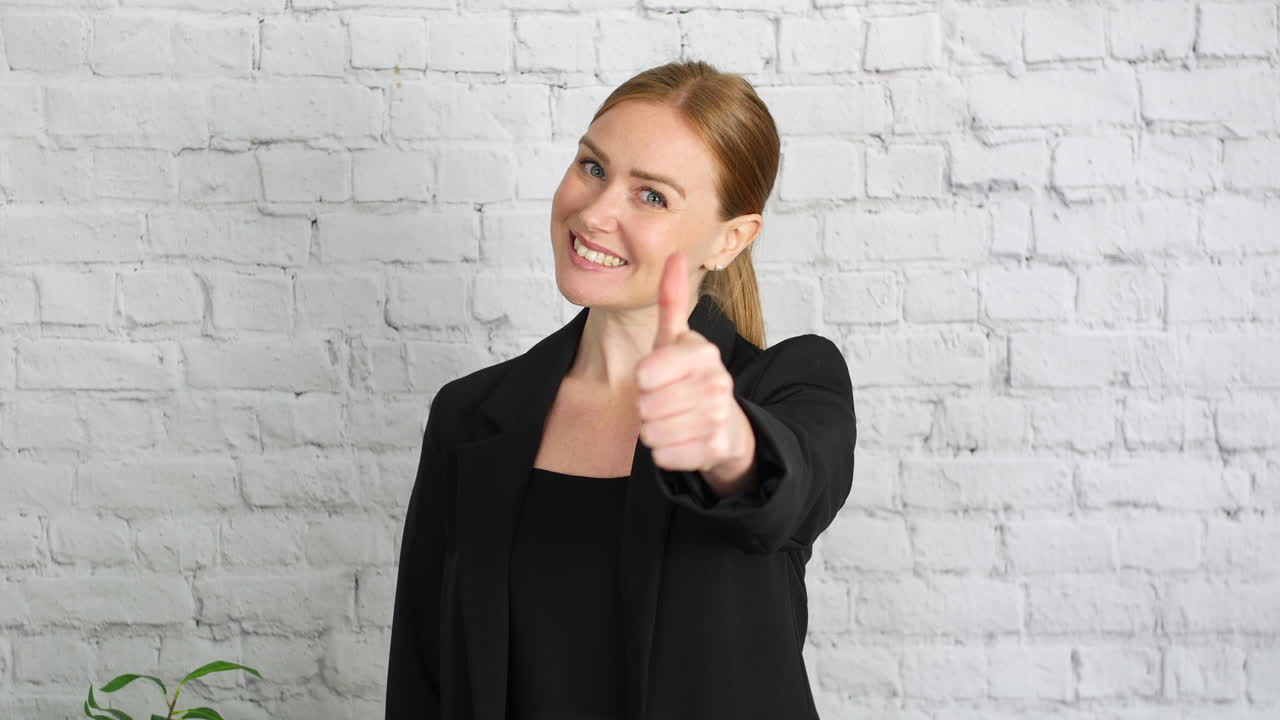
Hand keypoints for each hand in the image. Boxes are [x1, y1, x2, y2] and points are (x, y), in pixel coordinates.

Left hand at [634, 251, 751, 477]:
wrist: (726, 427)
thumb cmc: (690, 380)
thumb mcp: (677, 341)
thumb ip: (671, 300)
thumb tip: (675, 255)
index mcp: (703, 351)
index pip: (646, 373)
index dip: (644, 380)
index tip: (659, 377)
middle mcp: (717, 381)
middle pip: (645, 405)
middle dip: (647, 408)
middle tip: (667, 403)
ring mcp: (719, 416)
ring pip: (653, 432)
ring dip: (654, 431)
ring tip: (674, 420)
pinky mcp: (717, 449)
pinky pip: (665, 456)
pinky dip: (665, 453)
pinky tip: (682, 441)